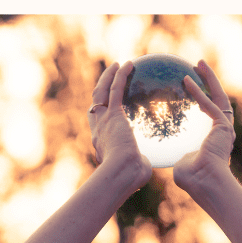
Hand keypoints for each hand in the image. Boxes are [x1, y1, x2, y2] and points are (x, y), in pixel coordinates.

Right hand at [88, 62, 151, 187]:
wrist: (122, 173)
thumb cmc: (131, 178)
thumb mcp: (135, 169)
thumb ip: (139, 162)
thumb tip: (145, 163)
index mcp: (102, 143)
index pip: (98, 124)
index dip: (100, 112)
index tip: (106, 106)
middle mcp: (99, 129)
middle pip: (96, 103)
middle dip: (101, 89)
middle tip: (108, 79)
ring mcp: (104, 120)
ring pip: (102, 92)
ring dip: (107, 76)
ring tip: (116, 65)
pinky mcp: (113, 115)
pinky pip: (116, 90)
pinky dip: (120, 76)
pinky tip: (127, 64)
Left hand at [172, 60, 235, 192]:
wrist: (206, 185)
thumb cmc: (193, 179)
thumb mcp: (181, 160)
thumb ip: (178, 151)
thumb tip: (168, 151)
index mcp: (214, 140)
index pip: (210, 113)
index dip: (203, 98)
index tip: (191, 85)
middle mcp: (222, 132)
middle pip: (218, 100)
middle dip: (210, 82)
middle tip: (198, 67)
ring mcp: (225, 130)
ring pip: (219, 97)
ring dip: (210, 79)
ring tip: (199, 64)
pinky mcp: (223, 128)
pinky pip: (211, 106)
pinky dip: (199, 93)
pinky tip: (187, 80)